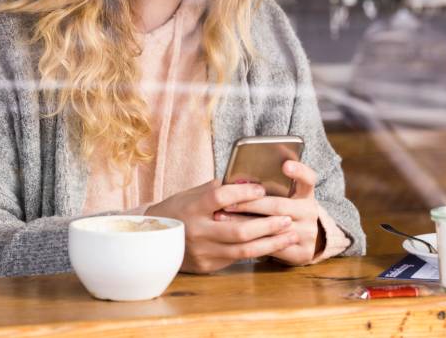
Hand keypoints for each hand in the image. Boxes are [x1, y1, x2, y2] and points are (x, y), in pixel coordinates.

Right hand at [145, 180, 298, 273]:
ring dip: (271, 243)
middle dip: (267, 225)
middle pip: (238, 230)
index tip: (262, 188)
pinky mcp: (207, 265)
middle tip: (287, 218)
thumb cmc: (180, 209)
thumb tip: (248, 181)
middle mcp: (197, 231)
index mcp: (192, 207)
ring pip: (243, 250)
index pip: (221, 197)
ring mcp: (202, 251)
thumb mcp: (193, 193)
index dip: (243, 193)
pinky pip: (237, 258)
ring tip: (290, 234)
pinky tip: (273, 244)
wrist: (155, 238)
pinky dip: (257, 251)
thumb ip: (218, 188)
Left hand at [217, 160, 321, 265]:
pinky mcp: (302, 252)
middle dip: (250, 205)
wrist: (304, 241)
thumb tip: (238, 181)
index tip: (285, 164)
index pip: (308, 179)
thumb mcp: (285, 198)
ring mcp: (308, 232)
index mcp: (306, 194)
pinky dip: (252, 241)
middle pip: (278, 205)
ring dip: (244, 223)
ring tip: (222, 218)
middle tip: (228, 203)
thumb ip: (271, 189)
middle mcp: (310, 212)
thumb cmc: (284, 213)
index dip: (298, 171)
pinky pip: (273, 247)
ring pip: (272, 228)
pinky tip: (234, 238)